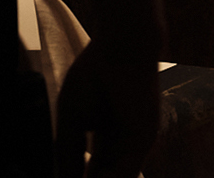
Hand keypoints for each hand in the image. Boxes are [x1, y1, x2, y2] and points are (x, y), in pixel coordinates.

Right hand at [55, 40, 161, 177]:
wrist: (120, 49)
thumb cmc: (94, 75)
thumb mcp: (72, 120)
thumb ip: (68, 153)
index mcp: (107, 132)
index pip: (94, 168)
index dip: (79, 177)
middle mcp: (123, 139)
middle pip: (107, 175)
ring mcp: (135, 139)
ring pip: (119, 176)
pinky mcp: (145, 136)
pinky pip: (127, 171)